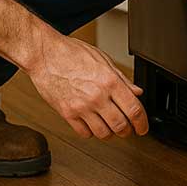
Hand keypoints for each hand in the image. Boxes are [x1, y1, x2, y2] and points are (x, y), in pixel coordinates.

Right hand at [26, 33, 147, 139]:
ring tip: (109, 126)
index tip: (142, 127)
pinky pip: (85, 133)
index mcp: (109, 81)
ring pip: (104, 133)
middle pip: (121, 126)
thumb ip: (121, 79)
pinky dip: (91, 132)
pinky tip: (91, 123)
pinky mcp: (67, 113)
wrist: (44, 54)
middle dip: (127, 131)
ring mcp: (81, 106)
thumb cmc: (70, 52)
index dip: (142, 123)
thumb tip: (136, 92)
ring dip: (110, 133)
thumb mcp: (102, 59)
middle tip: (127, 128)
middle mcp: (97, 96)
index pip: (134, 109)